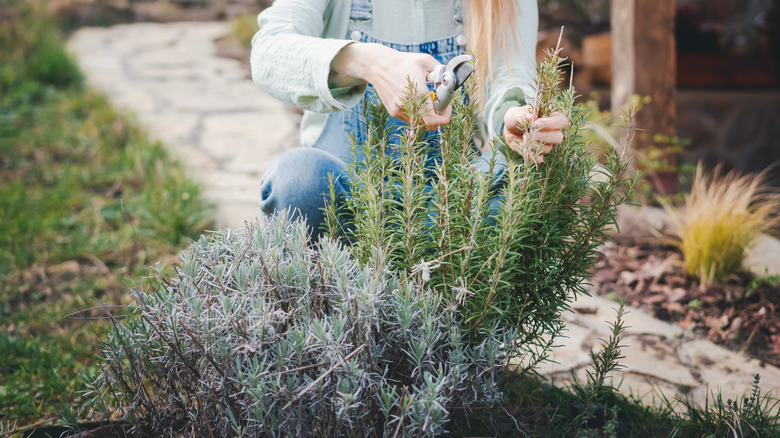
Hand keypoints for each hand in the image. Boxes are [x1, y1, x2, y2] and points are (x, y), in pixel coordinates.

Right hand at [331, 43, 450, 129]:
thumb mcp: (425, 60)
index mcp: (417, 93)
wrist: (377, 65)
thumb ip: (441, 71)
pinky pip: (410, 119)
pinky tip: (415, 99)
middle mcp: (407, 105)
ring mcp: (399, 110)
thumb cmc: (403, 62)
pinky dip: (417, 113)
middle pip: (429, 125)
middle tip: (438, 104)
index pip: (435, 120)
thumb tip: (451, 80)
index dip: (445, 116)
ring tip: (425, 99)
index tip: (446, 106)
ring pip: (420, 123)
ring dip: (427, 115)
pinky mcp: (393, 112)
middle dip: (437, 116)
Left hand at [503, 105, 567, 163]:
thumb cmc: (515, 117)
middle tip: (529, 133)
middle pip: (558, 138)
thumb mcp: (516, 114)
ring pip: (548, 148)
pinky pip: (540, 159)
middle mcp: (551, 132)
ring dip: (534, 145)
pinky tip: (525, 150)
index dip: (551, 123)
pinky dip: (531, 156)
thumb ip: (524, 116)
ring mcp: (545, 144)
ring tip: (524, 137)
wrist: (508, 129)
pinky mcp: (537, 153)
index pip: (562, 121)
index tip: (536, 123)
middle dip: (542, 136)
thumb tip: (532, 118)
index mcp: (550, 118)